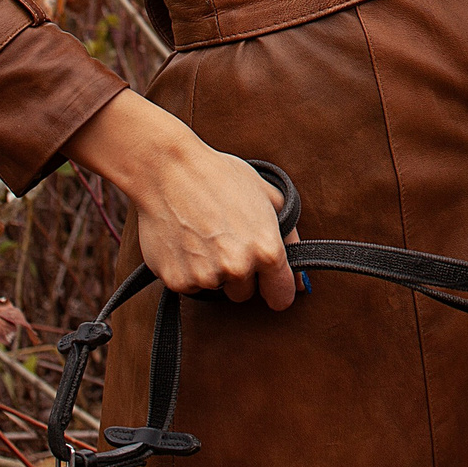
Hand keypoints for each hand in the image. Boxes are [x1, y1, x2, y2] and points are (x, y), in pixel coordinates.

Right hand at [64, 89, 299, 308]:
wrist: (168, 171)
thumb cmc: (219, 177)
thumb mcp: (267, 197)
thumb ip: (288, 237)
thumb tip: (299, 278)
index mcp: (266, 250)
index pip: (281, 296)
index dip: (276, 288)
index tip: (270, 285)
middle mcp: (238, 268)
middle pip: (244, 294)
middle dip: (239, 274)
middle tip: (226, 241)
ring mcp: (206, 276)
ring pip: (215, 289)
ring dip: (212, 271)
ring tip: (203, 236)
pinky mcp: (176, 280)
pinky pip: (188, 285)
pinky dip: (187, 270)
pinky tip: (184, 242)